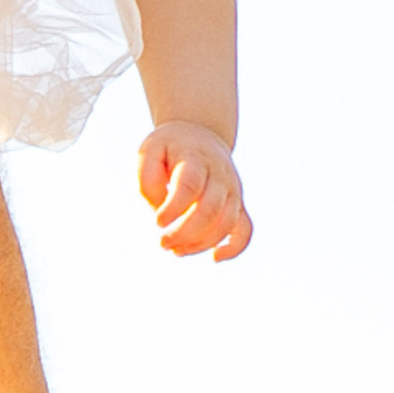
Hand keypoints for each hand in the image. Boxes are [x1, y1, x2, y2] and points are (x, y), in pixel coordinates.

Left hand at [139, 121, 252, 261]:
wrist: (200, 135)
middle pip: (209, 209)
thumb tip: (161, 213)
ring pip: (226, 223)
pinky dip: (234, 247)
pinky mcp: (237, 204)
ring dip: (201, 243)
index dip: (174, 208)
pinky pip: (244, 230)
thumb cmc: (169, 148)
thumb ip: (149, 181)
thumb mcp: (149, 152)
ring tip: (176, 250)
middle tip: (162, 242)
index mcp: (195, 157)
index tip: (157, 221)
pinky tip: (214, 258)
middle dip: (184, 232)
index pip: (190, 186)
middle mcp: (219, 174)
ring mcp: (232, 190)